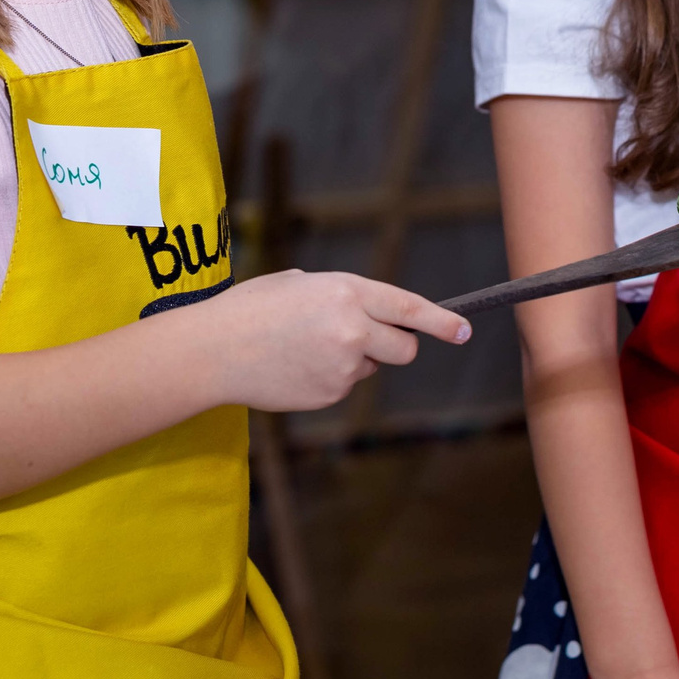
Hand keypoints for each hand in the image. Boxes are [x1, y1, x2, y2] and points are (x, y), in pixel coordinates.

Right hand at [195, 269, 470, 411]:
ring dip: (351, 359)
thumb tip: (372, 318)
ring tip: (304, 347)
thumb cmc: (253, 308)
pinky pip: (344, 385)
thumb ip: (344, 297)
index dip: (442, 321)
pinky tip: (294, 366)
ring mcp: (342, 367)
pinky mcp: (329, 394)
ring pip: (369, 368)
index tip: (463, 331)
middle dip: (392, 345)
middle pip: (402, 348)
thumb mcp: (302, 284)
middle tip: (361, 338)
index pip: (408, 309)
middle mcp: (352, 329)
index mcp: (346, 292)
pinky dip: (328, 378)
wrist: (214, 350)